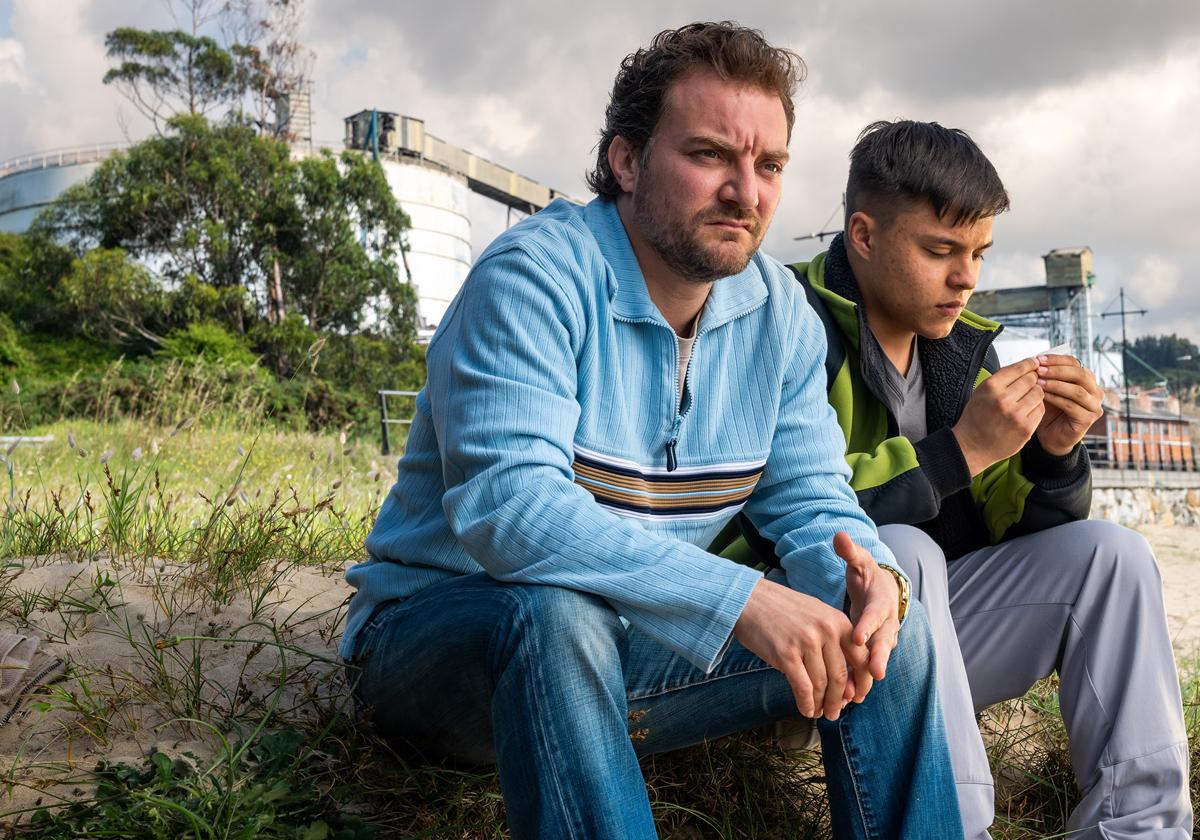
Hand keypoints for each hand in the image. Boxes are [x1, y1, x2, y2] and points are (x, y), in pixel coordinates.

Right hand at [733, 577, 867, 720]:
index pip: (861, 659)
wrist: (749, 599)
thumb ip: (834, 641)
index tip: (856, 697)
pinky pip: (802, 687)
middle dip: (838, 700)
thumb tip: (845, 680)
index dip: (861, 683)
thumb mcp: (817, 615)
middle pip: (840, 676)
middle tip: (835, 712)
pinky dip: (806, 703)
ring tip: (819, 712)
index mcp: (838, 621)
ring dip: (821, 704)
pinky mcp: (786, 654)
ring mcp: (806, 642)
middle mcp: (826, 630)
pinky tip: (806, 710)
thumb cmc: (782, 610)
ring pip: (821, 684)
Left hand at [837, 532, 899, 702]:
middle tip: (874, 673)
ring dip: (868, 678)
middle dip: (878, 658)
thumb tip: (839, 536)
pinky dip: (861, 683)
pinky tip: (849, 698)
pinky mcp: (875, 652)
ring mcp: (882, 640)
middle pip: (884, 642)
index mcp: (881, 602)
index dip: (867, 625)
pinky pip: (869, 668)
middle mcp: (886, 624)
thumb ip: (850, 552)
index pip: (875, 614)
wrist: (884, 591)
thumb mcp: (860, 562)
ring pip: (878, 660)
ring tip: (857, 695)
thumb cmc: (868, 575)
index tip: (857, 636)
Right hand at [953, 357, 1044, 475]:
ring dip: (1035, 394)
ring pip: (1039, 393)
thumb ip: (1002, 379)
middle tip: (1027, 385)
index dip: (1029, 364)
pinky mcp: (1026, 428)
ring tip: (1025, 400)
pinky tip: (1025, 412)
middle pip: (1031, 379)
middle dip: (1031, 380)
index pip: (1019, 368)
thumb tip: (1024, 366)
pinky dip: (1035, 408)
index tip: (1034, 363)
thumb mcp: (981, 392)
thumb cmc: (975, 419)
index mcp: (991, 387)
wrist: (972, 446)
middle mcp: (1003, 399)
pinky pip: (1040, 409)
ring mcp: (1016, 414)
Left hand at [1033, 354, 1103, 454]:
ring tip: (1038, 382)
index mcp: (1087, 380)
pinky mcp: (1088, 420)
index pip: (1076, 363)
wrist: (1050, 435)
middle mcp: (1095, 392)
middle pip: (1080, 375)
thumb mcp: (1048, 389)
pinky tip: (1042, 396)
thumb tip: (1036, 359)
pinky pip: (1071, 406)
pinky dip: (1056, 399)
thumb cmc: (1049, 409)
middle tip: (1039, 370)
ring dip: (1056, 384)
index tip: (1038, 359)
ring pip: (1077, 391)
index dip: (1057, 360)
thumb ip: (1047, 375)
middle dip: (1057, 370)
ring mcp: (1094, 406)